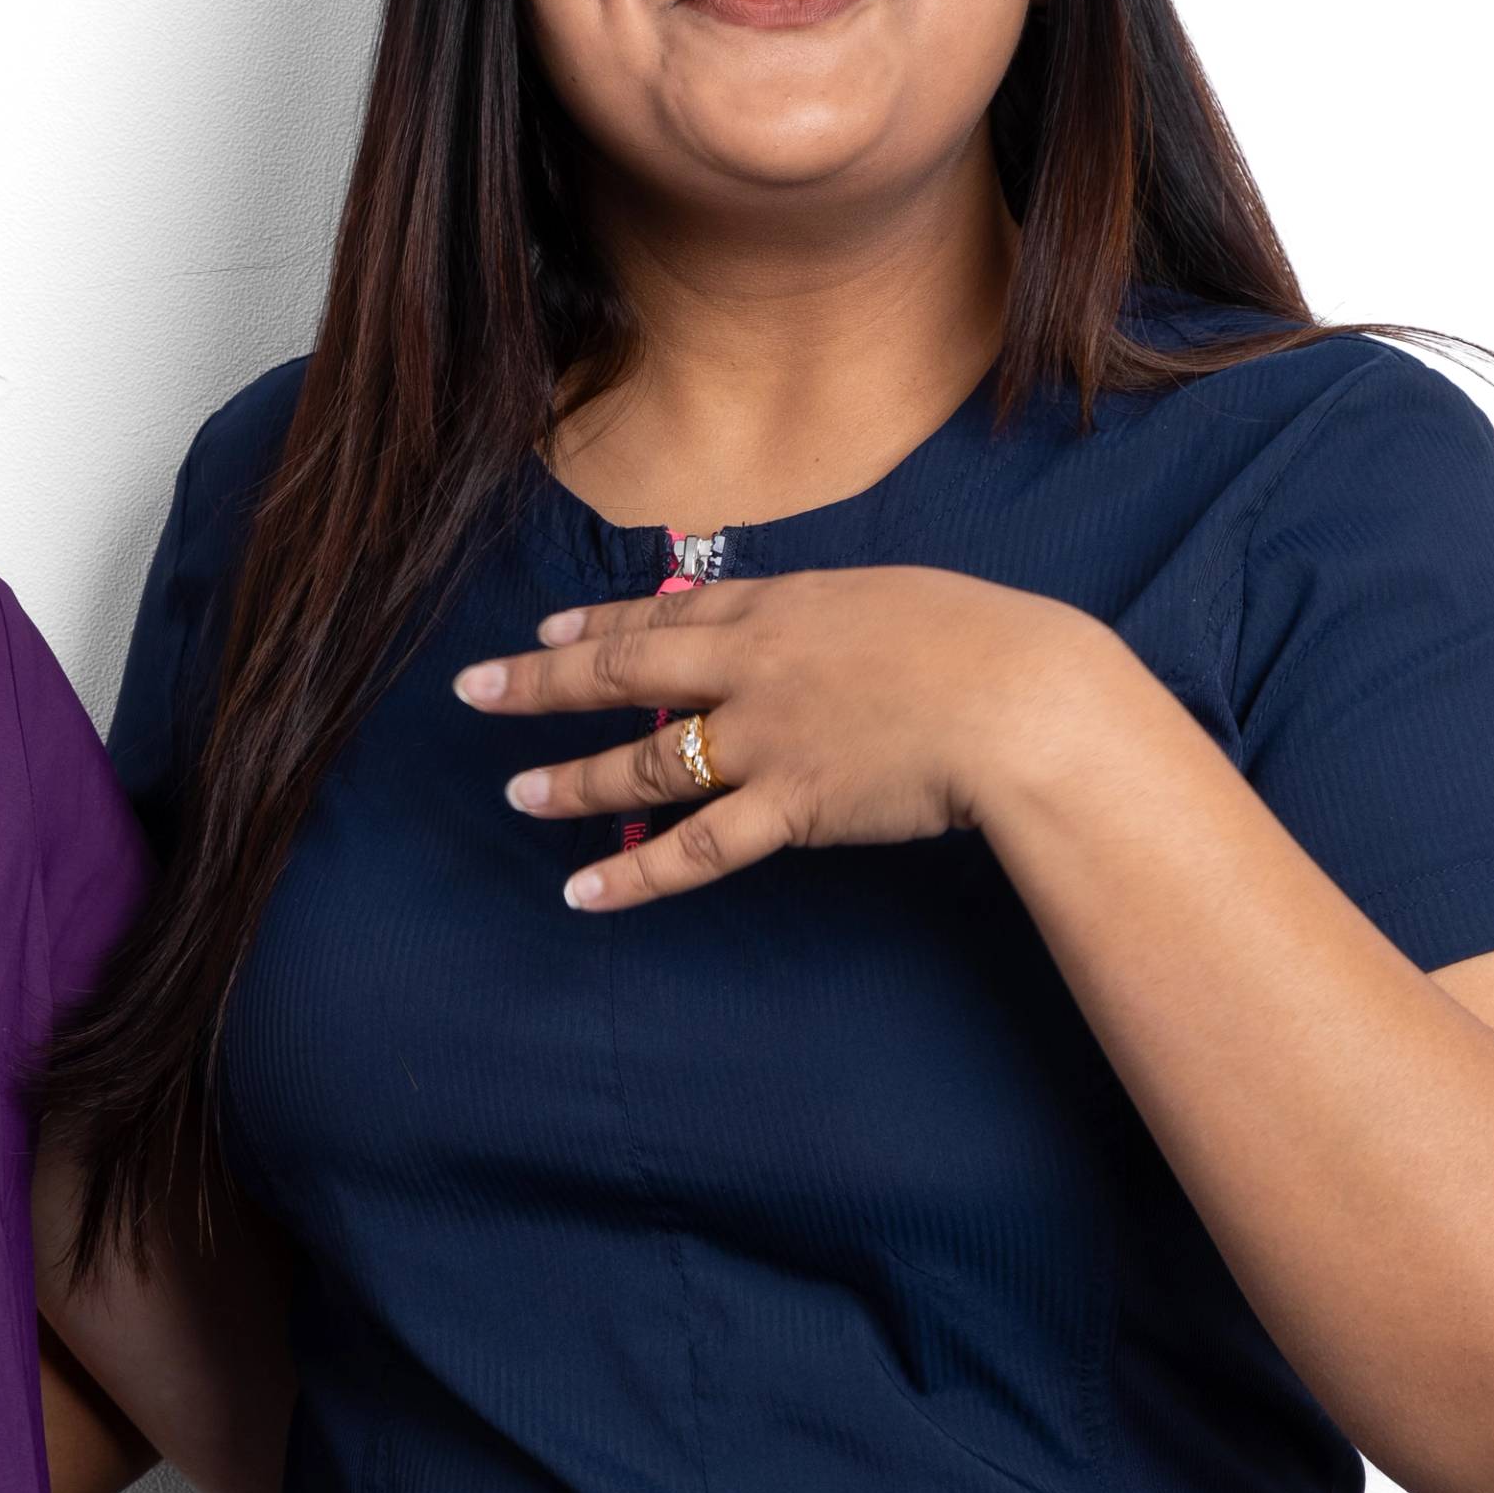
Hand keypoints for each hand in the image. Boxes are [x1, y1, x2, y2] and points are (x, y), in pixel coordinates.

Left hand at [455, 566, 1099, 911]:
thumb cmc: (981, 641)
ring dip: (571, 780)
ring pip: (643, 765)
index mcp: (780, 607)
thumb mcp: (892, 599)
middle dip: (539, 682)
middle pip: (622, 673)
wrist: (1020, 700)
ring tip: (516, 793)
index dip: (598, 622)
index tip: (546, 629)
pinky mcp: (790, 808)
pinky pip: (694, 851)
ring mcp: (764, 740)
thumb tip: (811, 629)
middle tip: (473, 689)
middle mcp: (752, 668)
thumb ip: (832, 618)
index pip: (666, 613)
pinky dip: (634, 875)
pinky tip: (582, 893)